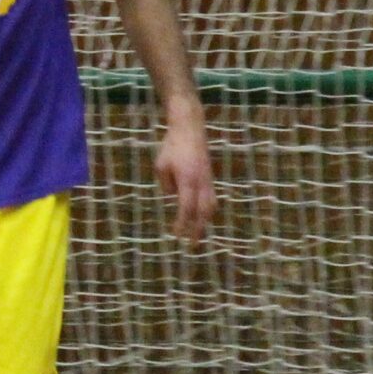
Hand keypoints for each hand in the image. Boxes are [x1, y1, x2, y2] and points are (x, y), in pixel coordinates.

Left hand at [157, 118, 215, 243]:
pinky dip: (208, 210)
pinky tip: (202, 217)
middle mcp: (201, 182)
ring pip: (211, 206)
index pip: (186, 208)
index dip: (182, 224)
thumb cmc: (171, 146)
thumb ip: (166, 185)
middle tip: (191, 245)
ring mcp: (208, 179)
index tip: (177, 236)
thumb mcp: (161, 166)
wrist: (190, 128)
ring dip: (205, 221)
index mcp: (187, 180)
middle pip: (203, 212)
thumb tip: (172, 198)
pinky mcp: (210, 176)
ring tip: (198, 234)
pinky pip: (212, 198)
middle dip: (198, 229)